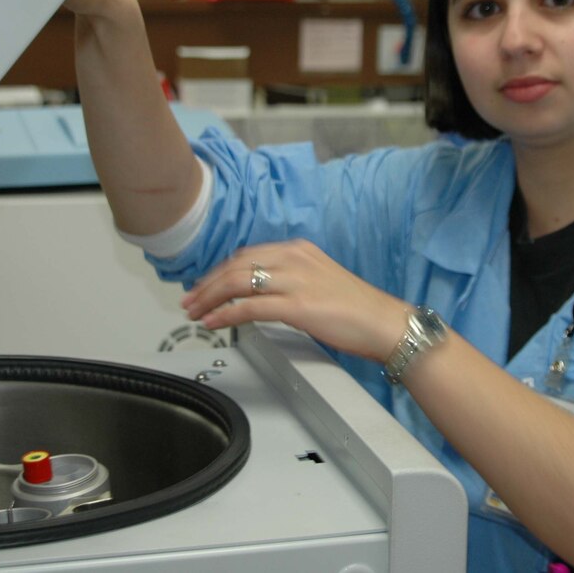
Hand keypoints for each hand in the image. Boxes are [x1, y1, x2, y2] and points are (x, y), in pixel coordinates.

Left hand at [181, 240, 407, 362]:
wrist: (383, 322)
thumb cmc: (356, 309)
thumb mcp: (317, 281)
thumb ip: (288, 280)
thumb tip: (258, 294)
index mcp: (298, 250)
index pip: (246, 255)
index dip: (219, 272)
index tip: (204, 286)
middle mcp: (294, 258)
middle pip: (236, 265)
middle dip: (207, 285)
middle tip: (190, 301)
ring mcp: (295, 280)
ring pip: (237, 282)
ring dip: (209, 298)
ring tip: (195, 313)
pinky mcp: (297, 305)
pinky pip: (250, 307)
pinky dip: (226, 315)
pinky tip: (214, 322)